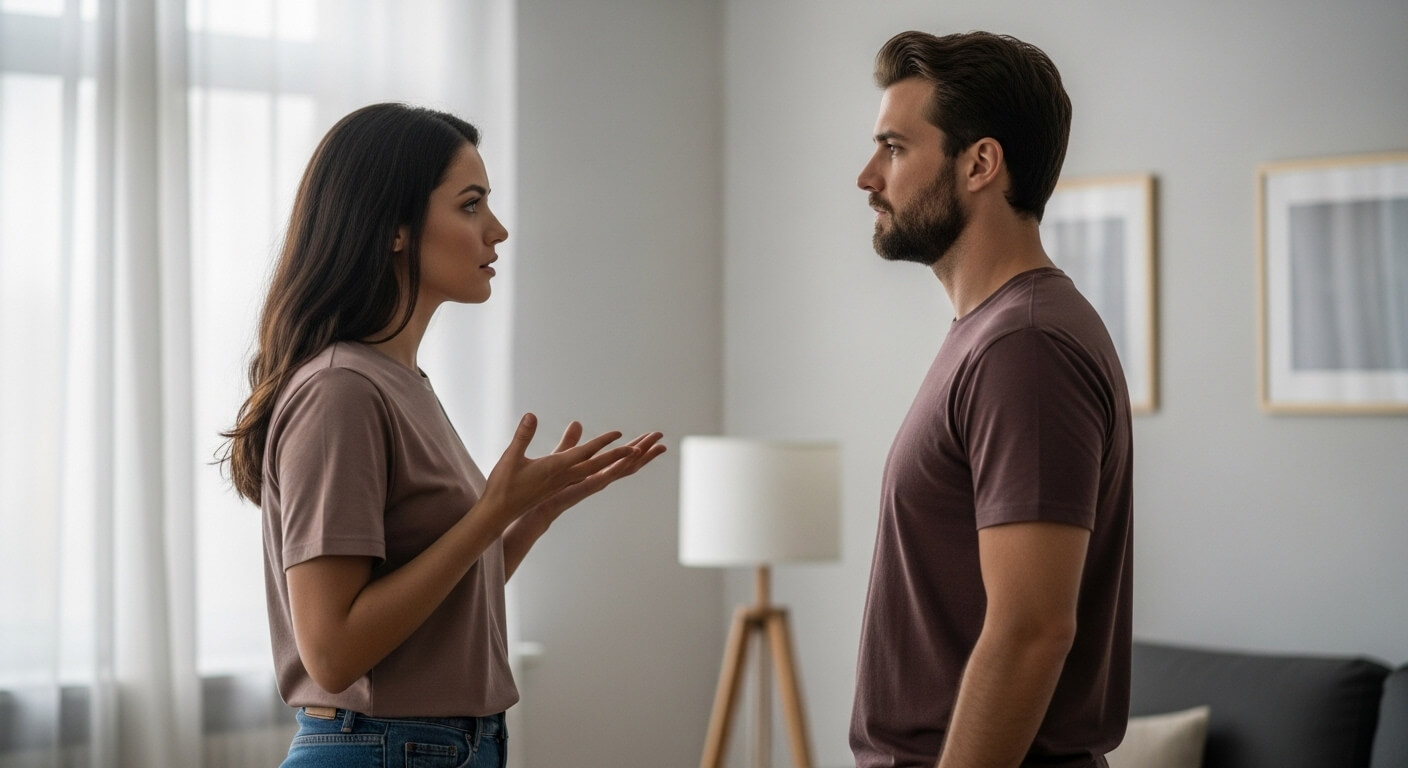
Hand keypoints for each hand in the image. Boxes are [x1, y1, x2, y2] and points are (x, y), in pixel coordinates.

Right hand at [478, 413, 637, 528]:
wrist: (499, 513)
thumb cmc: (503, 485)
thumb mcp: (511, 457)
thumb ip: (523, 435)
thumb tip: (531, 415)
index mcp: (555, 469)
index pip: (584, 454)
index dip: (602, 443)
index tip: (619, 434)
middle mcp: (564, 477)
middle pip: (598, 464)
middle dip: (619, 455)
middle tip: (640, 446)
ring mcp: (564, 483)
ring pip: (596, 471)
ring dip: (615, 463)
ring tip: (633, 455)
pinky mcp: (561, 487)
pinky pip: (588, 477)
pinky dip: (602, 470)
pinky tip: (606, 467)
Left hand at [527, 420, 666, 524]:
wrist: (535, 504)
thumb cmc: (544, 483)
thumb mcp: (561, 456)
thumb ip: (570, 441)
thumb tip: (577, 422)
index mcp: (595, 469)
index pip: (621, 457)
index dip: (637, 446)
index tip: (652, 436)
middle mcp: (600, 477)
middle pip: (628, 463)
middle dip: (646, 450)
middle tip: (662, 438)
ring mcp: (596, 483)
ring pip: (624, 468)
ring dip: (640, 456)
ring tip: (657, 446)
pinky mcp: (587, 487)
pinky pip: (609, 474)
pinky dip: (622, 465)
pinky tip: (634, 455)